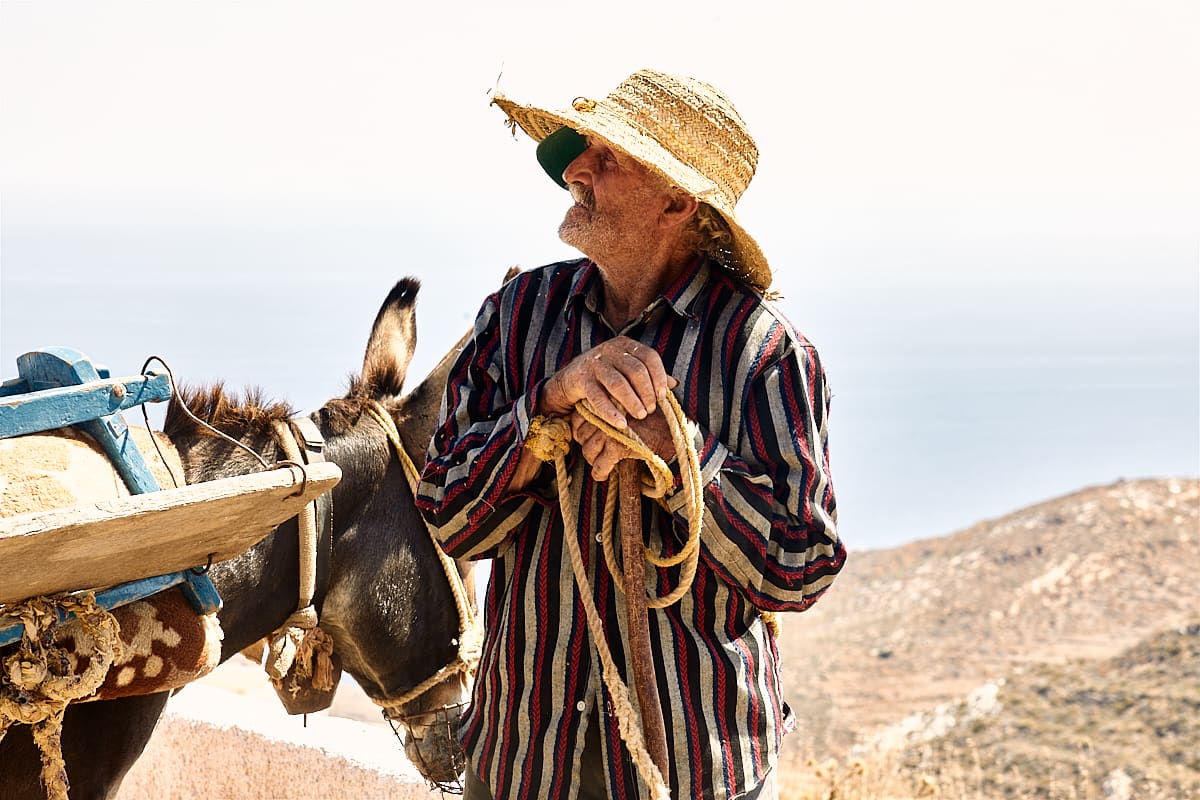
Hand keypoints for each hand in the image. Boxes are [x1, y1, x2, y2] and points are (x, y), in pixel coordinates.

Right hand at [538, 337, 676, 429]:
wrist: (571, 378)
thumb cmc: (606, 375)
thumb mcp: (628, 370)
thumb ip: (649, 375)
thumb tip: (674, 384)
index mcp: (625, 345)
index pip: (649, 356)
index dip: (659, 376)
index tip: (662, 396)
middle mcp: (610, 350)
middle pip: (636, 370)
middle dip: (646, 393)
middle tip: (650, 410)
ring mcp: (595, 364)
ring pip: (618, 383)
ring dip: (632, 402)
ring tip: (640, 416)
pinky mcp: (582, 380)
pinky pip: (598, 397)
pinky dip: (610, 412)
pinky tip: (620, 424)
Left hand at [569, 412, 675, 481]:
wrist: (675, 433)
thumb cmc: (657, 417)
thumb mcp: (634, 403)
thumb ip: (617, 404)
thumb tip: (597, 409)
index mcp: (607, 401)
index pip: (579, 416)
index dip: (579, 429)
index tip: (586, 437)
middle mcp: (606, 414)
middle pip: (582, 435)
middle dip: (587, 446)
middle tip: (596, 452)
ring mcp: (610, 431)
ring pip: (588, 451)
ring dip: (593, 460)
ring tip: (600, 464)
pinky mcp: (617, 447)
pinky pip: (600, 465)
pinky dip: (599, 473)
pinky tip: (603, 476)